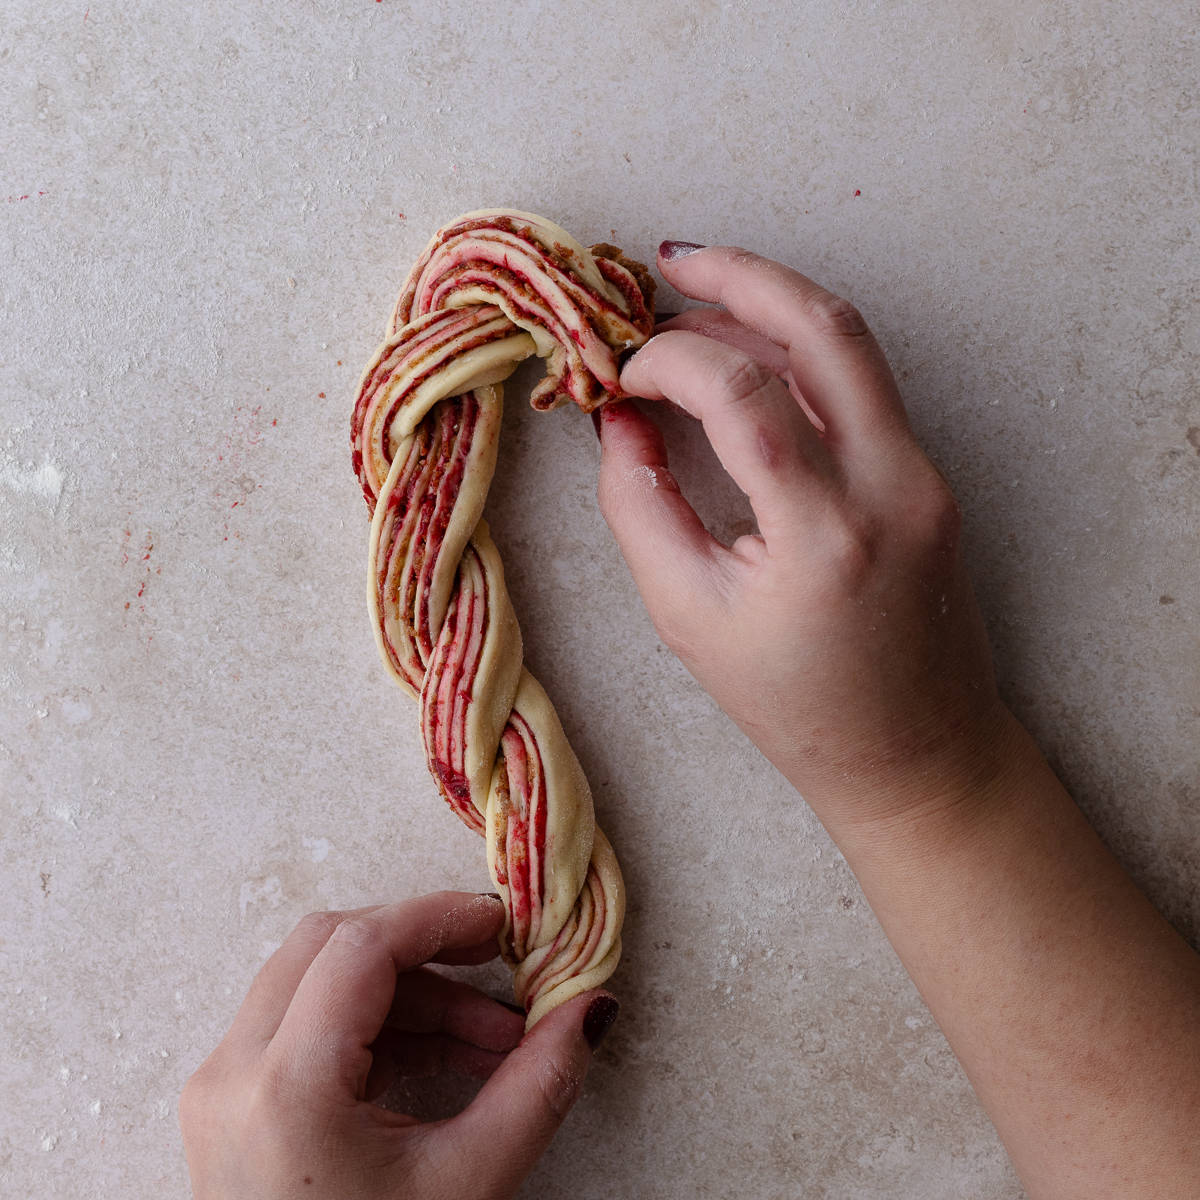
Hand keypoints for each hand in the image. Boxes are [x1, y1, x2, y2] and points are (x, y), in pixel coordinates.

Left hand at [180, 892, 616, 1199]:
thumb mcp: (467, 1184)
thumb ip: (538, 1085)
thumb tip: (592, 1010)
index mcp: (284, 1086)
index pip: (362, 946)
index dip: (439, 918)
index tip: (501, 924)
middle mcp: (234, 1074)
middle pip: (330, 945)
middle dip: (423, 946)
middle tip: (494, 962)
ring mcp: (223, 1090)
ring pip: (317, 981)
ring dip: (408, 992)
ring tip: (490, 1037)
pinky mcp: (232, 1108)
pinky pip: (305, 1027)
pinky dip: (377, 1027)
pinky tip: (445, 1058)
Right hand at [597, 243, 1014, 830]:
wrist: (917, 749)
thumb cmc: (796, 704)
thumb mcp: (689, 615)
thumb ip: (640, 506)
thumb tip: (618, 417)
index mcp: (824, 534)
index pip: (740, 394)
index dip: (668, 364)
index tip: (621, 377)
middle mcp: (891, 487)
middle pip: (824, 327)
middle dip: (740, 275)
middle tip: (671, 259)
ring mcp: (923, 476)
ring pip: (851, 344)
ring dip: (771, 307)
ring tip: (696, 307)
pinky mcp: (928, 475)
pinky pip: (861, 386)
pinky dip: (799, 355)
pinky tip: (745, 360)